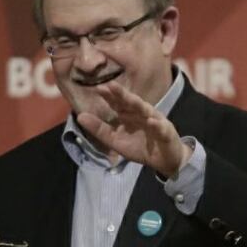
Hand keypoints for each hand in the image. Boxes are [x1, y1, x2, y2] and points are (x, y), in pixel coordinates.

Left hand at [77, 81, 191, 177]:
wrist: (164, 161)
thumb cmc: (140, 147)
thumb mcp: (115, 140)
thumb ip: (99, 129)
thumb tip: (80, 116)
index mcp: (129, 115)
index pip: (118, 103)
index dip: (109, 96)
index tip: (98, 88)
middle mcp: (142, 114)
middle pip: (131, 102)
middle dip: (122, 94)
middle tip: (110, 85)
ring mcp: (155, 122)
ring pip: (146, 111)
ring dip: (138, 104)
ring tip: (129, 98)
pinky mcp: (166, 132)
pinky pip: (161, 128)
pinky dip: (156, 124)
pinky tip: (151, 121)